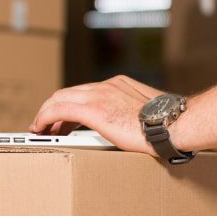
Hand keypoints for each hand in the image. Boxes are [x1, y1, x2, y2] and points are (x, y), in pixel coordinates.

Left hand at [30, 75, 166, 153]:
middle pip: (67, 93)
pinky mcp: (94, 110)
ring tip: (40, 130)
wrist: (176, 124)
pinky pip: (59, 110)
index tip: (64, 118)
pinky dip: (45, 118)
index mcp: (118, 84)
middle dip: (52, 109)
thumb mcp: (148, 114)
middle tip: (46, 126)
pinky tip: (40, 129)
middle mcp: (106, 86)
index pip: (85, 91)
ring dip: (46, 114)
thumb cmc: (169, 125)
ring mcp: (99, 95)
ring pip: (59, 99)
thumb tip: (131, 130)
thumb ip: (133, 115)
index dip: (70, 104)